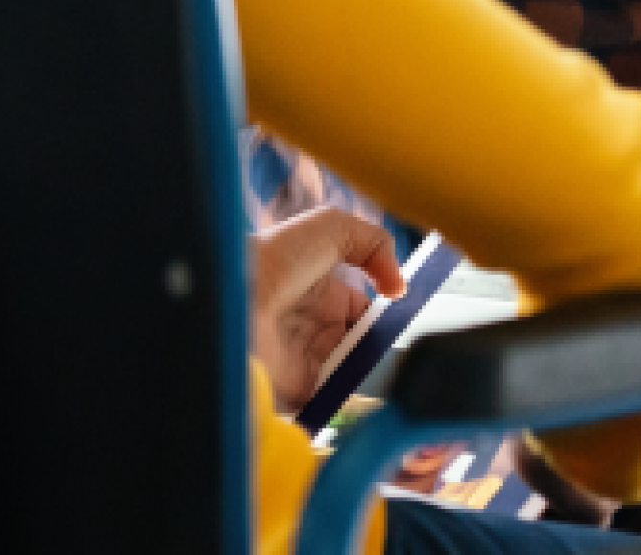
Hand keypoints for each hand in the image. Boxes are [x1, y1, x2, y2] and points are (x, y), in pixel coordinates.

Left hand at [253, 207, 404, 410]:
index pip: (368, 319)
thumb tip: (399, 286)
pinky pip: (330, 410)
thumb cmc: (276, 257)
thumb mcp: (331, 228)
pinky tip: (366, 403)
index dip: (388, 326)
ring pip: (352, 385)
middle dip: (383, 362)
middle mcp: (316, 332)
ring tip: (389, 385)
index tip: (407, 333)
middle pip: (363, 356)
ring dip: (371, 388)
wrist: (233, 296)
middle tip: (401, 365)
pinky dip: (349, 412)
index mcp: (326, 298)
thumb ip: (375, 244)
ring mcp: (305, 364)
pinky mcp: (294, 394)